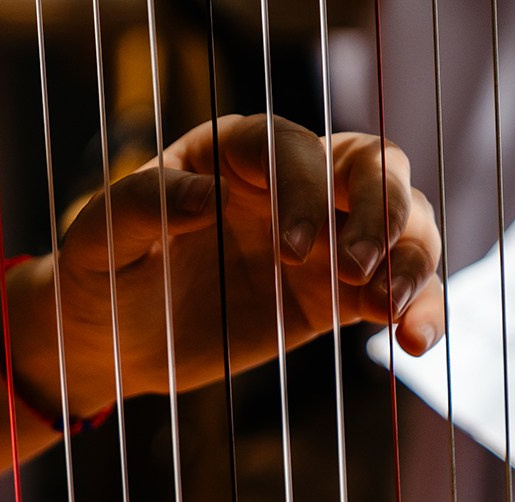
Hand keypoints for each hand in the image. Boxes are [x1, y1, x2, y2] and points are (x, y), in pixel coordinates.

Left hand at [16, 113, 444, 407]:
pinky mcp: (330, 296)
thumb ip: (142, 208)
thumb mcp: (98, 238)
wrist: (107, 338)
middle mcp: (289, 185)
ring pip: (400, 223)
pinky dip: (416, 308)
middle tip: (355, 270)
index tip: (293, 248)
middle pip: (369, 168)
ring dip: (413, 258)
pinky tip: (416, 340)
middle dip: (378, 211)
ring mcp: (320, 238)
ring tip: (393, 310)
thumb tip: (202, 199)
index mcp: (232, 154)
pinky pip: (392, 291)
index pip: (290, 147)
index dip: (303, 188)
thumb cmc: (98, 273)